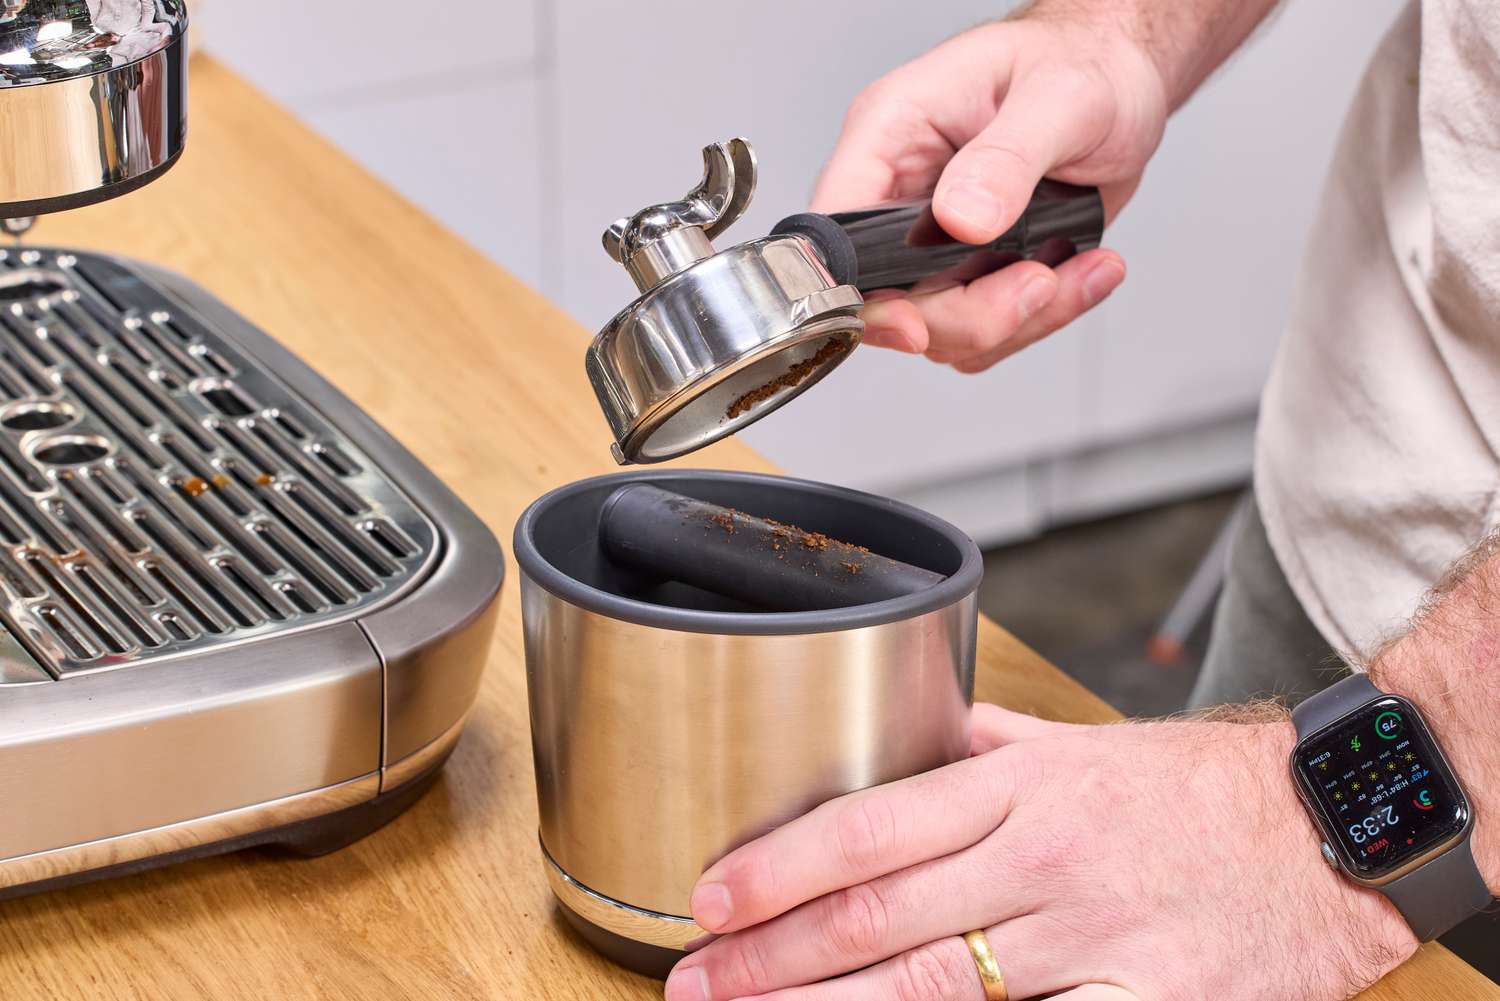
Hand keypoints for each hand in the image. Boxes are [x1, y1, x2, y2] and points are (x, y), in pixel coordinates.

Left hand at [665, 705, 1415, 1000]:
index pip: (871, 826)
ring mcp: (1096, 938)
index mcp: (1022, 787)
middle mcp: (1046, 858)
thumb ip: (984, 746)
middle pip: (881, 916)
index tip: (711, 896)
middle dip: (772, 954)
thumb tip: (905, 734)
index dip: (779, 867)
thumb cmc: (1198, 787)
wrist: (1329, 825)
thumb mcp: (1080, 743)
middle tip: (696, 980)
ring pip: (934, 987)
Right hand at [811, 13, 1167, 370]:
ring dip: (1017, 320)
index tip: (915, 324)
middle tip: (1039, 284)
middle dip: (970, 314)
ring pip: (939, 329)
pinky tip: (1082, 274)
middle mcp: (900, 192)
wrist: (1121, 80)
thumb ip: (1007, 158)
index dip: (862, 289)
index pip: (837, 227)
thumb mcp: (1059, 96)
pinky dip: (1040, 319)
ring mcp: (932, 239)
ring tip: (1082, 271)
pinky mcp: (970, 269)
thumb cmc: (1081, 64)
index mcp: (891, 133)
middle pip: (889, 299)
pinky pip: (984, 331)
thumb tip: (962, 218)